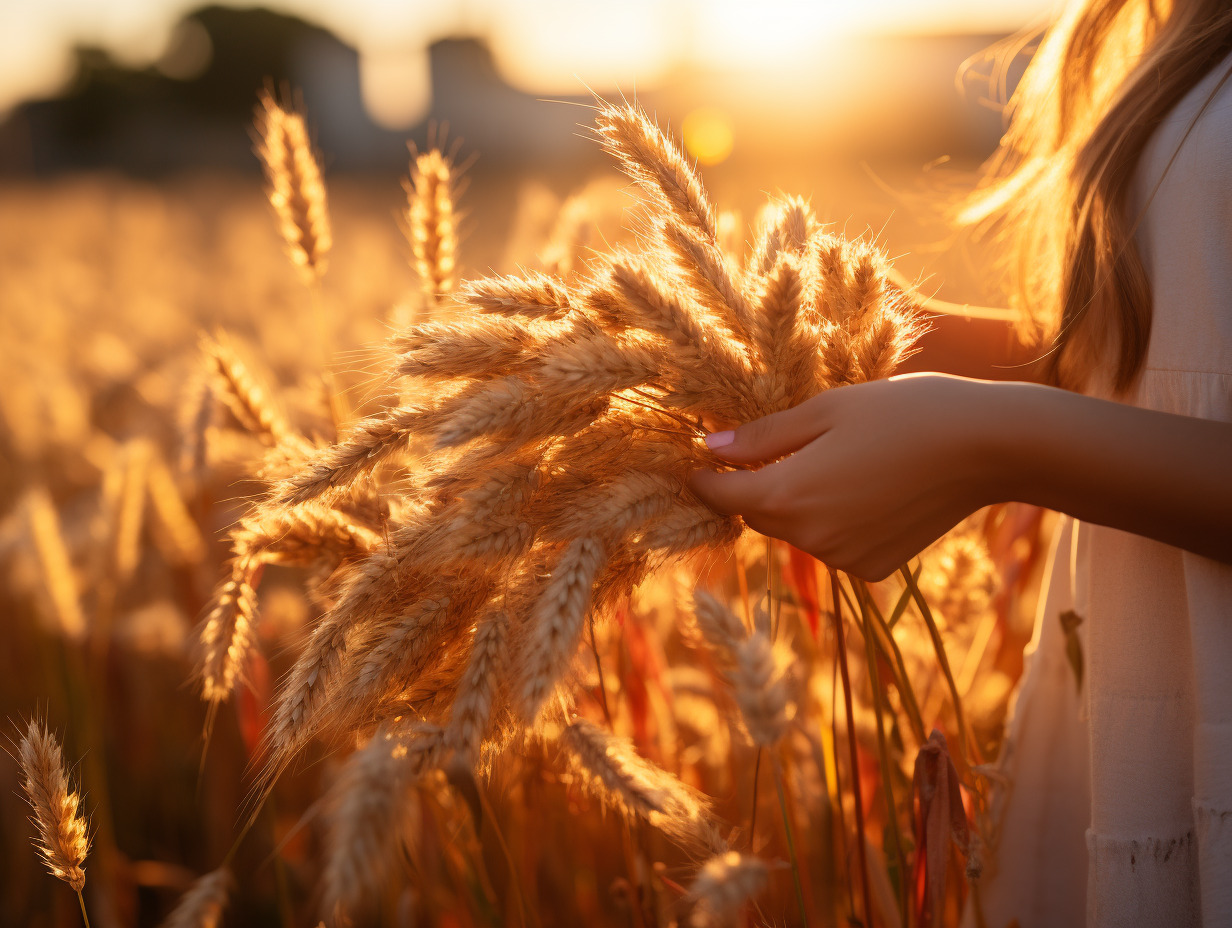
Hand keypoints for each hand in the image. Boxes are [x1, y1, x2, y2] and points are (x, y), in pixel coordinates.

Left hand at [688, 374, 1002, 579]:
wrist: (988, 447)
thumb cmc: (904, 412)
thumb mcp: (826, 409)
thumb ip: (764, 437)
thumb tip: (711, 449)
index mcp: (788, 496)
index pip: (720, 496)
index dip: (704, 478)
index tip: (698, 460)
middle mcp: (810, 538)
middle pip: (759, 515)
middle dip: (758, 486)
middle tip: (780, 446)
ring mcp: (843, 559)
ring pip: (796, 530)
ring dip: (799, 502)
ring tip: (839, 459)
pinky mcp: (873, 568)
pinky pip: (832, 544)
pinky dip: (835, 521)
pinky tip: (869, 487)